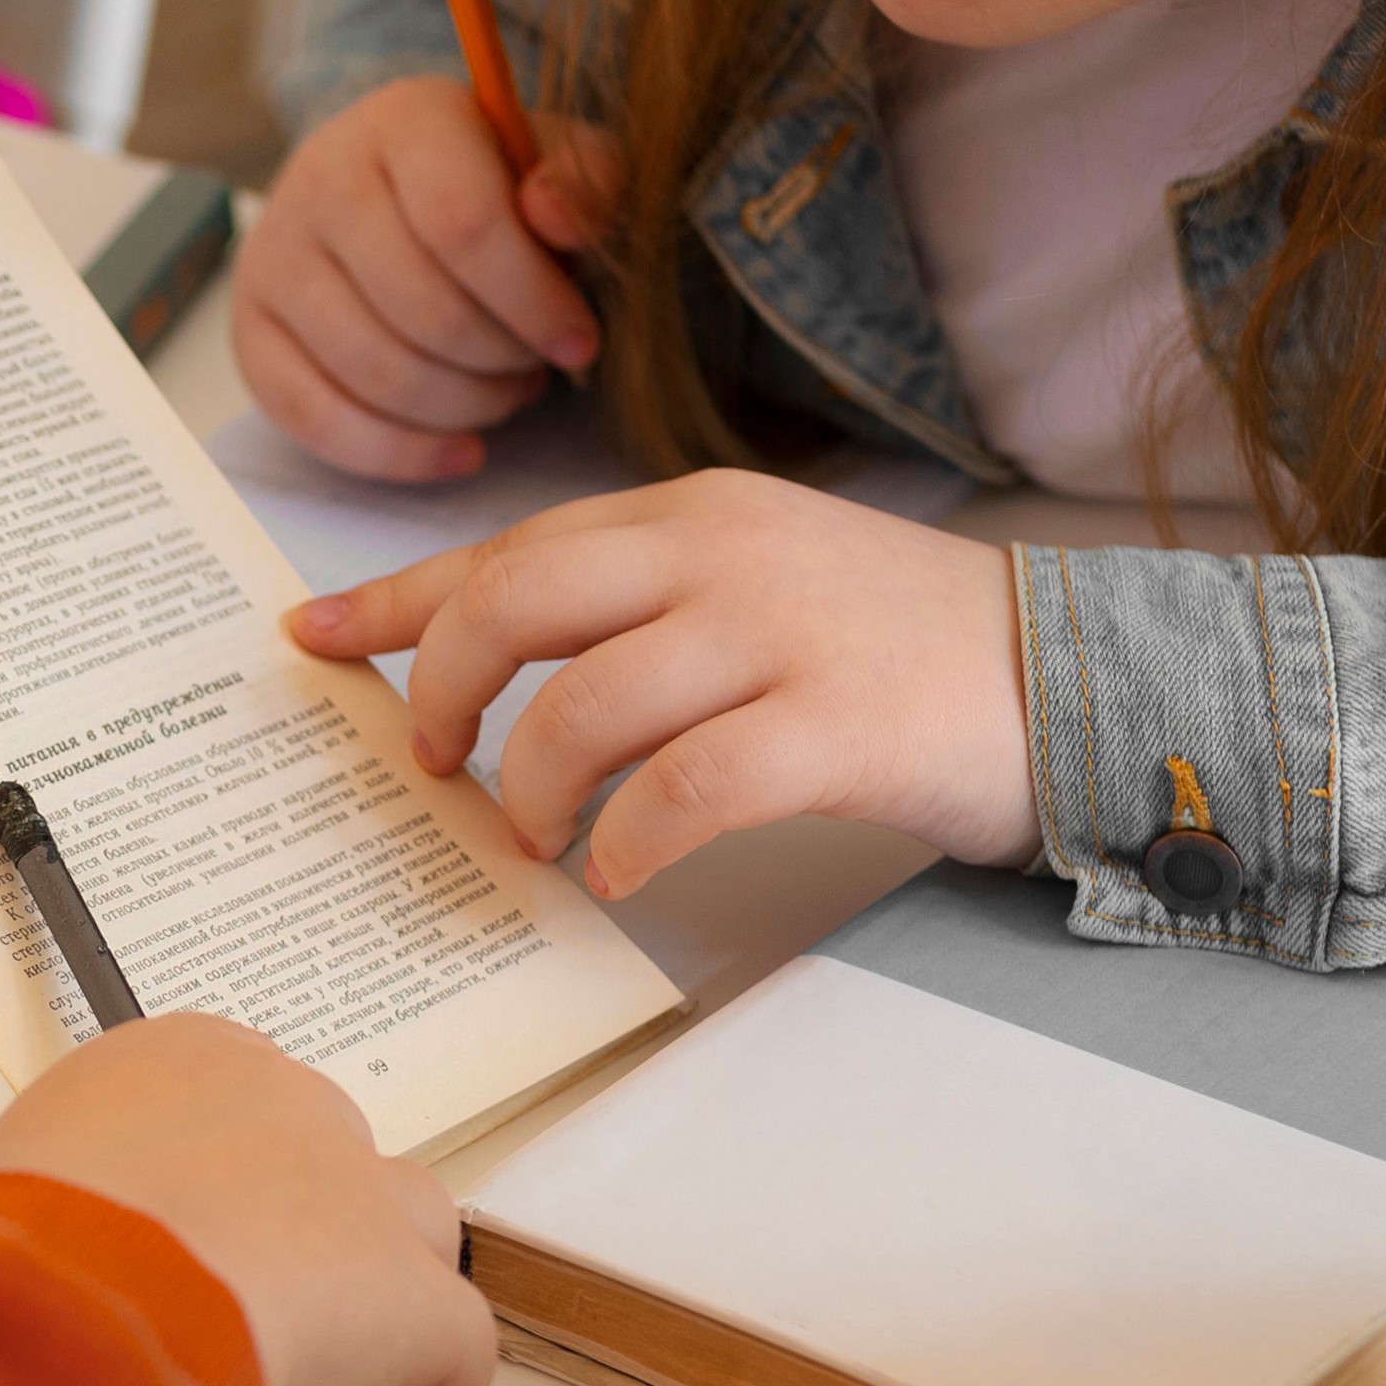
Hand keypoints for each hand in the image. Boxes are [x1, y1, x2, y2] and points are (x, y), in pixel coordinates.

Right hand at [0, 1015, 495, 1385]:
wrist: (62, 1299)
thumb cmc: (6, 1250)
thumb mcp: (6, 1201)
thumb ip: (53, 1217)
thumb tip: (36, 1284)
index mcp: (183, 1062)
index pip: (230, 1114)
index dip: (217, 1196)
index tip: (182, 1260)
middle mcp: (287, 1105)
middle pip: (324, 1167)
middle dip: (298, 1240)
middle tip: (238, 1325)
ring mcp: (361, 1196)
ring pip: (412, 1238)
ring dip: (379, 1301)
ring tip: (324, 1380)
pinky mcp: (414, 1300)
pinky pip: (459, 1354)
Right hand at [232, 75, 618, 479]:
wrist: (394, 192)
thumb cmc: (494, 189)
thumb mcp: (557, 168)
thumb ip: (587, 181)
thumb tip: (554, 217)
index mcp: (406, 121)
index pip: (463, 224)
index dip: (532, 301)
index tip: (578, 343)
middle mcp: (322, 176)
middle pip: (423, 310)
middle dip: (501, 361)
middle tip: (536, 365)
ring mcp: (274, 255)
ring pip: (377, 372)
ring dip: (464, 407)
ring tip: (504, 391)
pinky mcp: (250, 329)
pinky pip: (317, 418)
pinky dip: (401, 453)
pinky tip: (462, 450)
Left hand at [289, 468, 1038, 895]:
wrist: (1074, 677)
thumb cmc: (901, 649)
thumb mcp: (761, 585)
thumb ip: (644, 607)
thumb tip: (508, 674)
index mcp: (693, 515)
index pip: (512, 547)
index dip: (398, 597)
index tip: (312, 635)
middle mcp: (723, 553)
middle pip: (517, 602)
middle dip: (443, 687)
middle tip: (436, 765)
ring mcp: (777, 634)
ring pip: (584, 703)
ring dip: (534, 788)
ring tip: (542, 840)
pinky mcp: (831, 724)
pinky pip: (684, 788)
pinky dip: (630, 840)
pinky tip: (624, 870)